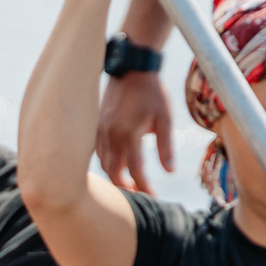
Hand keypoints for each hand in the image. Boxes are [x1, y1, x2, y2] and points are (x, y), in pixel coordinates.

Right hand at [97, 72, 176, 194]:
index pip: (136, 170)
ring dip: (114, 175)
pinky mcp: (96, 125)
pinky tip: (114, 163)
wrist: (131, 68)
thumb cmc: (152, 92)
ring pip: (103, 162)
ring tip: (127, 182)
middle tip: (138, 195)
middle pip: (113, 172)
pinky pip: (96, 150)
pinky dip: (105, 161)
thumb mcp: (165, 118)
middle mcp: (110, 135)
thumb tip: (169, 171)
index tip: (153, 198)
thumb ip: (166, 147)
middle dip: (125, 186)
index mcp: (128, 135)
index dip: (145, 187)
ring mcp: (100, 130)